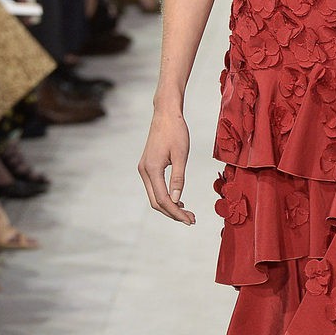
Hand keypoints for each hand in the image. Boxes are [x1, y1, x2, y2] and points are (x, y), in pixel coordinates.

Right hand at [138, 108, 195, 223]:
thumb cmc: (176, 131)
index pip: (163, 200)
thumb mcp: (181, 155)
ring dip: (170, 207)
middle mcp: (144, 171)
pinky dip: (166, 197)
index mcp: (152, 169)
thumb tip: (177, 201)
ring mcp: (144, 169)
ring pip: (154, 196)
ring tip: (187, 213)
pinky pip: (155, 188)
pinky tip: (179, 201)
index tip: (190, 220)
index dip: (176, 213)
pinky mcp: (147, 166)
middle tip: (191, 220)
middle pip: (156, 202)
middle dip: (173, 213)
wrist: (166, 114)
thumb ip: (178, 179)